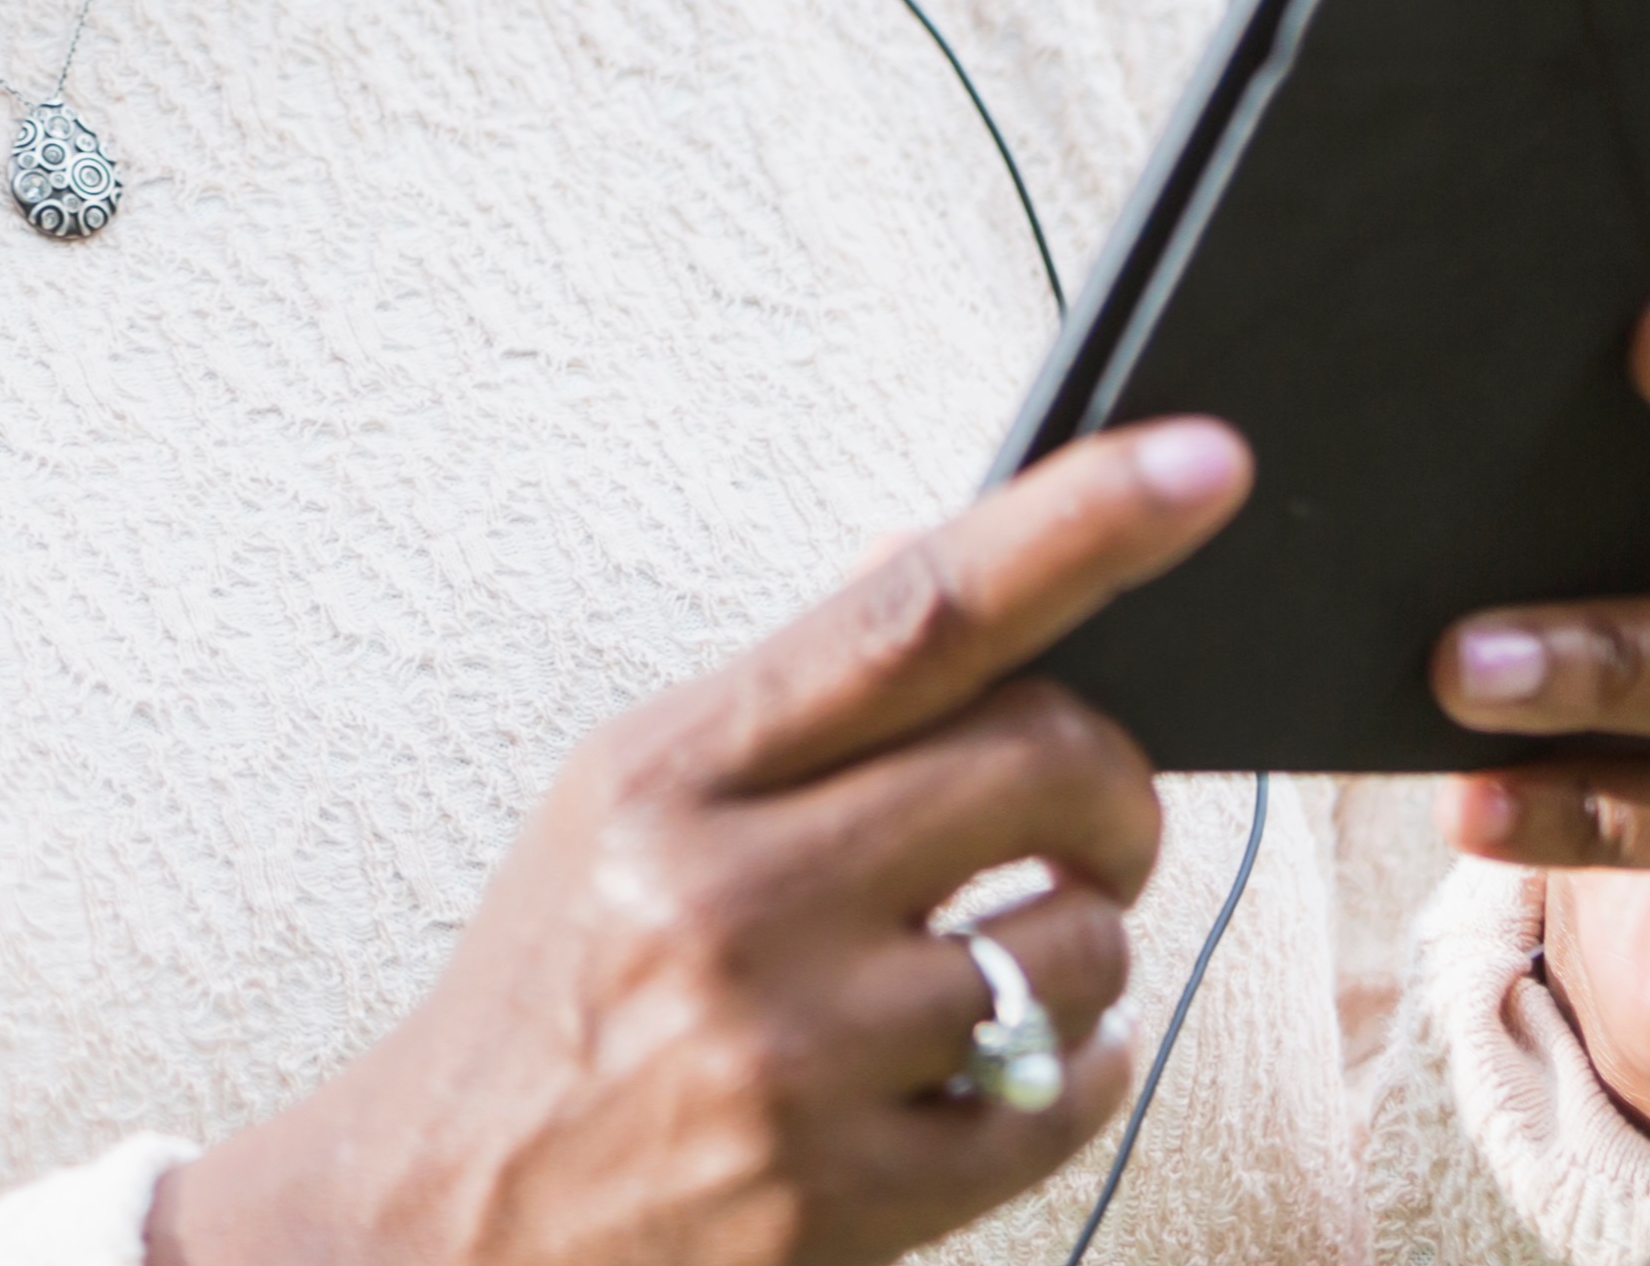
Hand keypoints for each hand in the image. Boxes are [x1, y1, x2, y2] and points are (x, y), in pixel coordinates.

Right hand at [150, 420, 1251, 1265]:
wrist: (448, 1219)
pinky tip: (989, 1066)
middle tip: (1093, 824)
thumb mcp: (623, 805)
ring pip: (1081, 944)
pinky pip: (1069, 1096)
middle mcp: (727, 902)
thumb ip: (792, 695)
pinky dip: (1069, 1071)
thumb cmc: (551, 991)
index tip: (1201, 459)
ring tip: (988, 967)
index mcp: (668, 774)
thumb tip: (941, 549)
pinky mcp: (847, 1198)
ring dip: (1077, 947)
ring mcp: (792, 1057)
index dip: (1073, 526)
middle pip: (1043, 764)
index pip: (908, 617)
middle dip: (1114, 790)